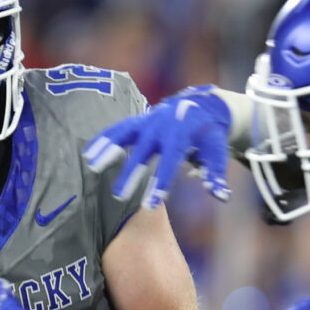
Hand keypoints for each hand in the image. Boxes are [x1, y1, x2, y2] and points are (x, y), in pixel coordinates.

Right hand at [83, 84, 231, 207]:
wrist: (202, 106)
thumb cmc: (209, 135)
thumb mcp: (217, 151)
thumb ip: (216, 174)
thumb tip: (221, 196)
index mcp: (182, 133)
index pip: (169, 161)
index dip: (159, 182)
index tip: (150, 204)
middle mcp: (162, 125)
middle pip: (143, 152)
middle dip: (131, 174)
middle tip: (119, 197)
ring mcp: (147, 120)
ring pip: (124, 135)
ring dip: (107, 150)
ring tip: (92, 166)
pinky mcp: (138, 119)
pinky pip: (118, 129)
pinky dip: (103, 139)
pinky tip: (88, 153)